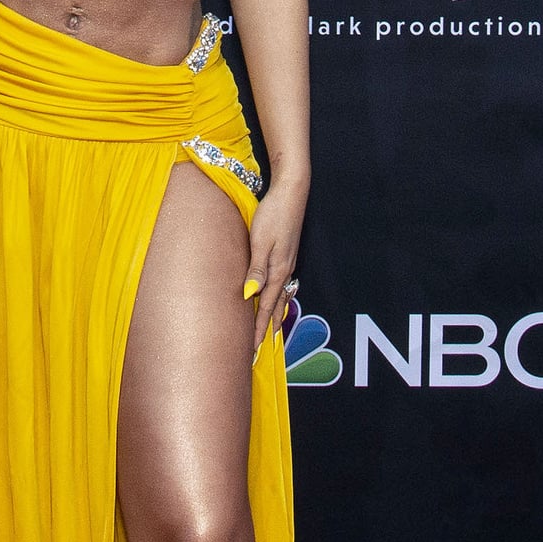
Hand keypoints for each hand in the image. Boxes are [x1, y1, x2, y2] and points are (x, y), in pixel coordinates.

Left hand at [242, 177, 307, 355]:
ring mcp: (287, 262)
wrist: (291, 192)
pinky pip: (280, 284)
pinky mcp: (286, 253)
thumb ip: (256, 269)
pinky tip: (273, 298)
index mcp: (277, 270)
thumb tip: (250, 296)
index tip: (252, 349)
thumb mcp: (261, 241)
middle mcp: (284, 270)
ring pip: (279, 296)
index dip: (259, 329)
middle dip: (267, 328)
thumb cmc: (273, 214)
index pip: (265, 307)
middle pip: (275, 306)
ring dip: (273, 315)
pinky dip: (276, 298)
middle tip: (259, 348)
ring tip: (268, 331)